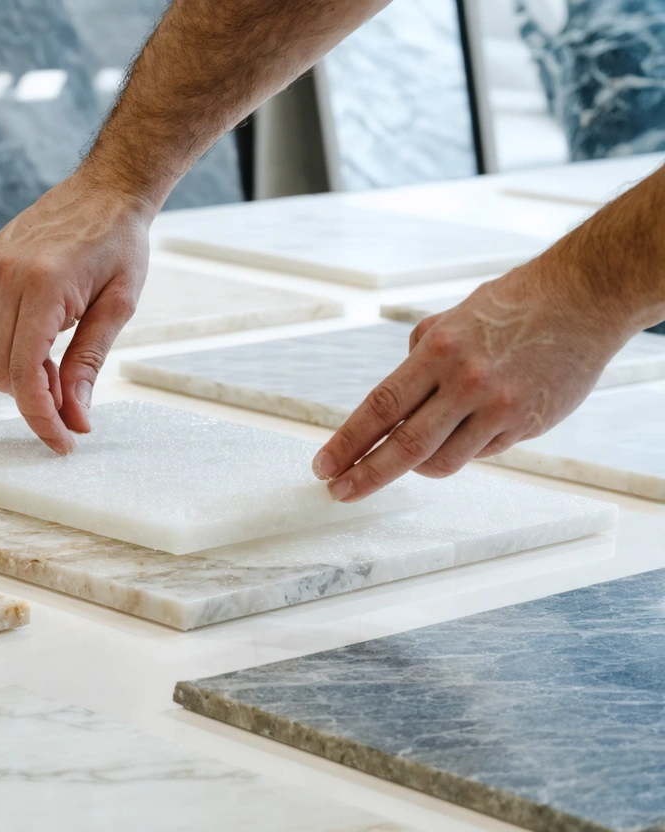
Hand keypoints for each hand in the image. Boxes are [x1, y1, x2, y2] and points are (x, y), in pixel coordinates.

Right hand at [0, 169, 157, 453]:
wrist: (108, 187)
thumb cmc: (122, 243)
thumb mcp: (118, 307)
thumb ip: (89, 363)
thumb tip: (76, 416)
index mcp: (42, 286)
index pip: (25, 373)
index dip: (41, 416)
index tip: (63, 441)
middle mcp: (7, 276)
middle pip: (1, 370)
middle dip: (34, 397)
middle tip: (73, 401)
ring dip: (27, 370)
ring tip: (64, 358)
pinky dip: (19, 342)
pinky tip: (50, 332)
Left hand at [313, 256, 632, 500]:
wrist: (585, 298)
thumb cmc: (513, 305)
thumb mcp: (452, 319)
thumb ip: (419, 360)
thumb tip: (394, 404)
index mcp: (439, 350)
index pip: (380, 407)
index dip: (348, 442)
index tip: (324, 465)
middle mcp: (468, 381)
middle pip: (405, 446)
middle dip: (366, 474)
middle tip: (339, 491)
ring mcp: (500, 407)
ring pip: (442, 461)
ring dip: (417, 464)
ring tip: (409, 454)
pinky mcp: (527, 425)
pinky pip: (479, 453)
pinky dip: (463, 448)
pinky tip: (469, 426)